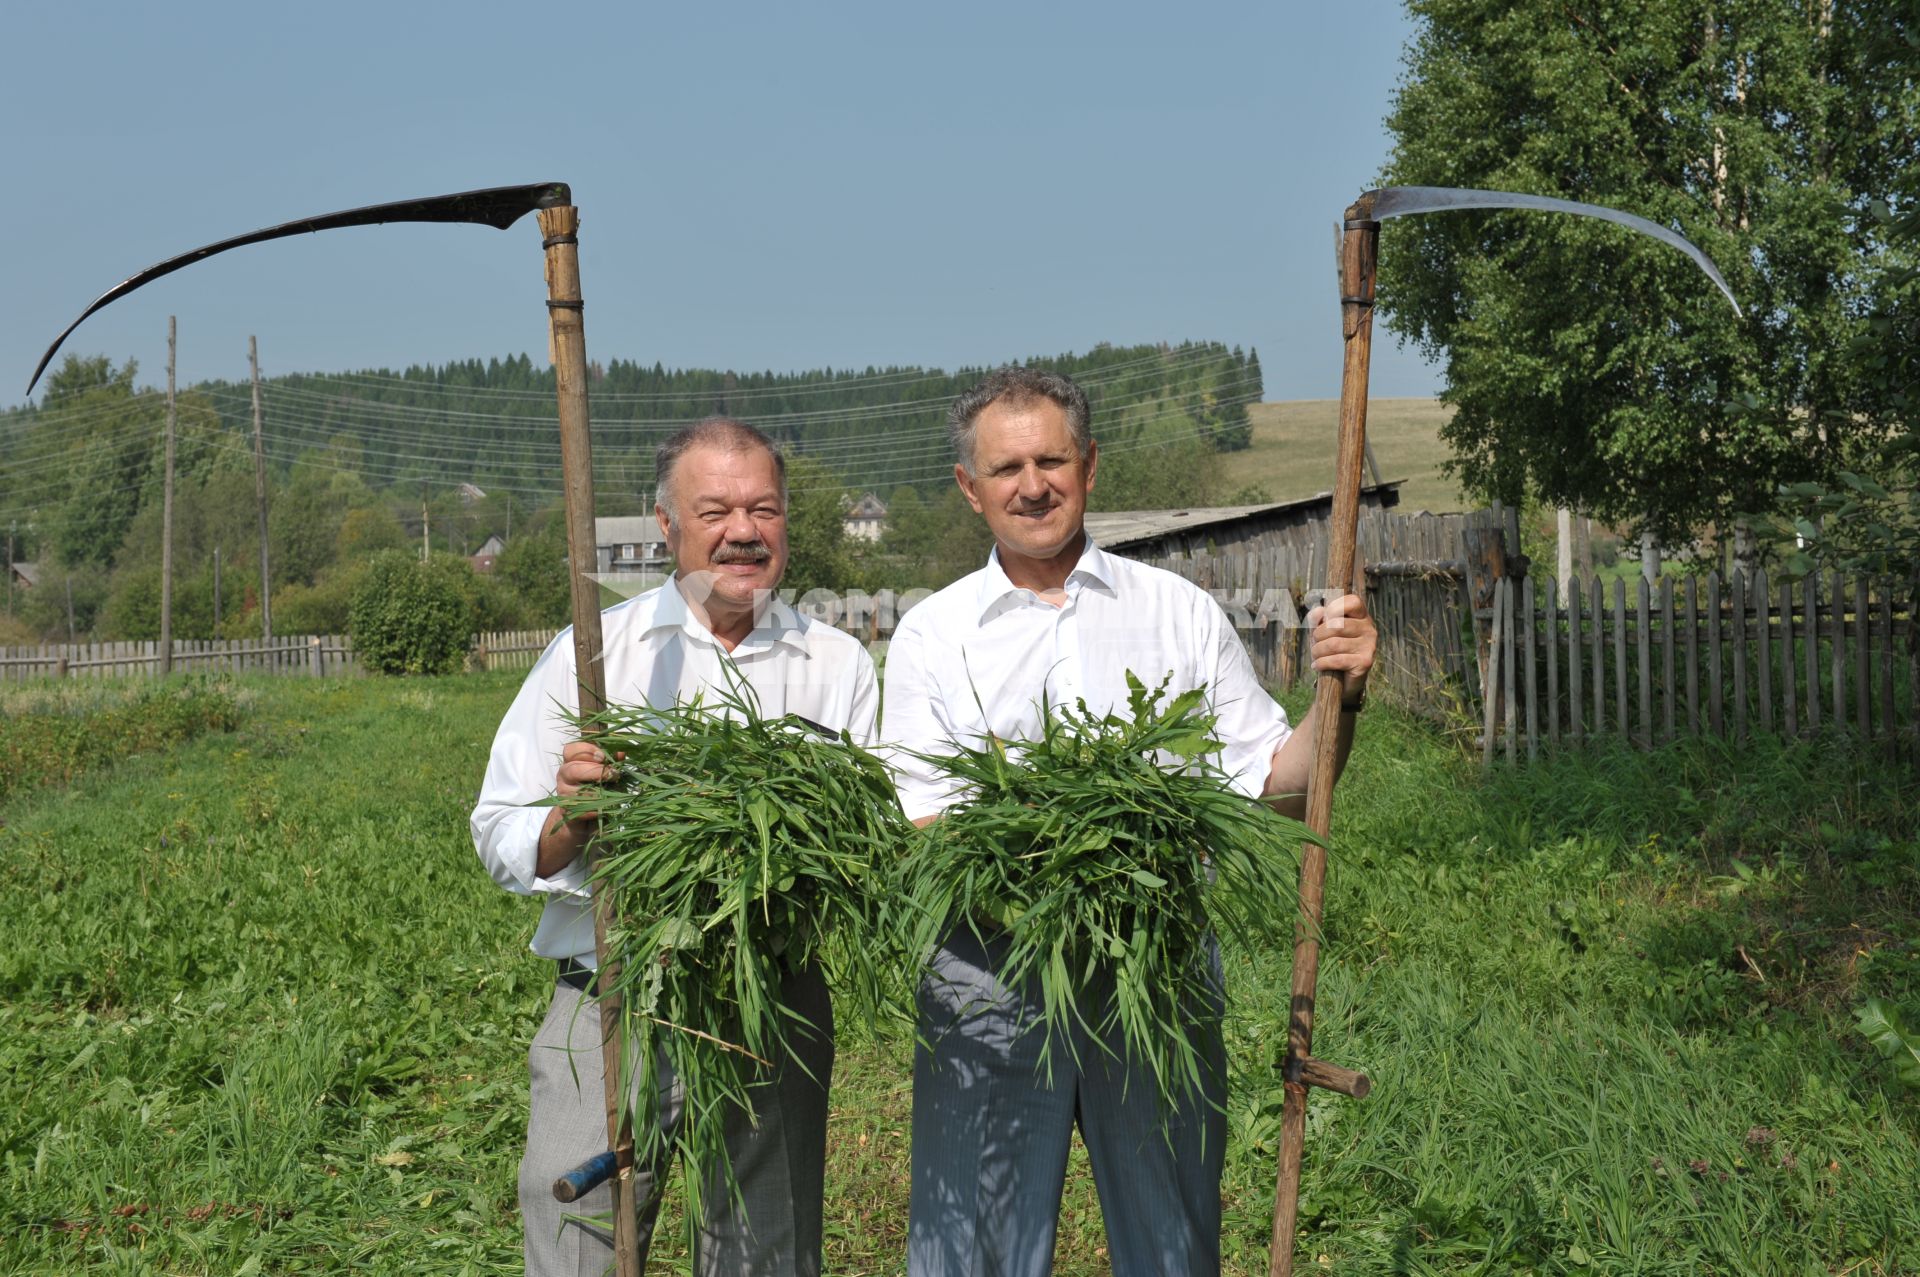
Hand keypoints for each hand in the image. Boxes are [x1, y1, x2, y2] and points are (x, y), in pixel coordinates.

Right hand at [537, 741, 622, 877]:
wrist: (584, 817)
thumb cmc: (597, 788)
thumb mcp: (604, 772)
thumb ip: (611, 761)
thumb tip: (622, 753)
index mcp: (571, 761)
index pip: (571, 749)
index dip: (587, 750)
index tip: (603, 756)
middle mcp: (563, 776)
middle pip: (573, 769)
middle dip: (596, 771)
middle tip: (614, 775)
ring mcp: (563, 794)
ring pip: (579, 790)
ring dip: (600, 791)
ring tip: (613, 792)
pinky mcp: (567, 811)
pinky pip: (584, 808)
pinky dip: (599, 807)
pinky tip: (607, 805)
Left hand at [1307, 592, 1376, 702]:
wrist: (1342, 680)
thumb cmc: (1331, 650)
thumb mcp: (1321, 631)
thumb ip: (1317, 618)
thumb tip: (1318, 612)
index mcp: (1361, 616)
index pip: (1352, 601)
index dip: (1334, 608)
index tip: (1324, 619)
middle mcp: (1369, 629)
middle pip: (1336, 625)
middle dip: (1318, 635)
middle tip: (1315, 644)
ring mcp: (1369, 645)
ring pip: (1333, 643)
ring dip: (1317, 651)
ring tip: (1316, 656)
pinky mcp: (1365, 662)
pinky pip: (1336, 660)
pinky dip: (1321, 663)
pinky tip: (1317, 666)